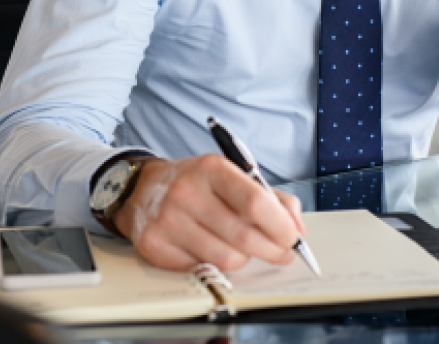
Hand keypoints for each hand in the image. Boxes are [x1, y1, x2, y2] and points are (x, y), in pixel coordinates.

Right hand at [112, 155, 304, 271]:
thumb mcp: (232, 175)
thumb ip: (270, 197)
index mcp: (211, 168)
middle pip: (244, 237)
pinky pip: (201, 269)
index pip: (255, 202)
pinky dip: (214, 265)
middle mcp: (187, 192)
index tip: (293, 237)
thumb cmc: (197, 183)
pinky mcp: (155, 246)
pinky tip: (210, 247)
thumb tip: (297, 228)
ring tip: (242, 247)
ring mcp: (169, 220)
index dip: (281, 226)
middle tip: (282, 253)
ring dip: (244, 259)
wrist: (142, 188)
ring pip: (226, 259)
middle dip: (272, 250)